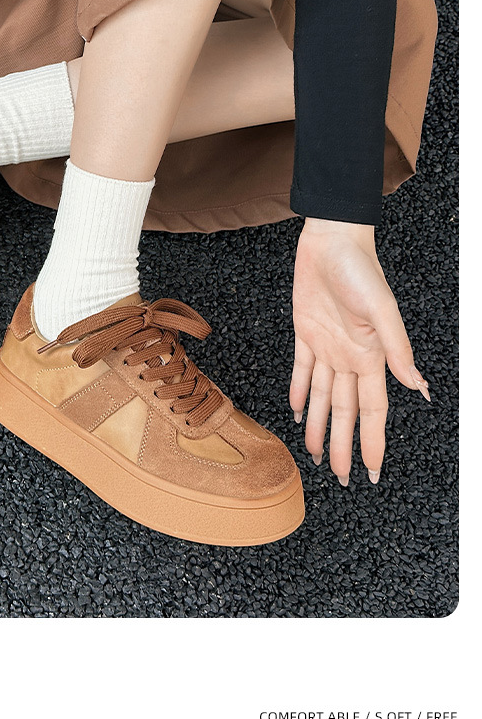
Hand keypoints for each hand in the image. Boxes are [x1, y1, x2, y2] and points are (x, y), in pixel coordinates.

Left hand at [289, 217, 429, 485]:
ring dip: (319, 426)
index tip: (371, 472)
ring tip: (316, 454)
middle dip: (342, 445)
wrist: (331, 241)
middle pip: (346, 412)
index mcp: (371, 357)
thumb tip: (420, 388)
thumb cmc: (361, 271)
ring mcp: (327, 346)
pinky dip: (300, 392)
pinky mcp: (306, 332)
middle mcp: (349, 357)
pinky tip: (298, 411)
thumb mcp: (382, 310)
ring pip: (323, 397)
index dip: (371, 443)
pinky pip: (302, 370)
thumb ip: (398, 350)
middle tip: (340, 477)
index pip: (372, 412)